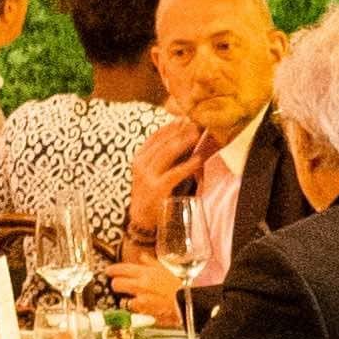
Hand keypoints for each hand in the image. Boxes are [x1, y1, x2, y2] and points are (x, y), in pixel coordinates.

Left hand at [106, 252, 183, 322]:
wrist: (186, 303)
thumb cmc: (177, 287)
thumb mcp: (165, 270)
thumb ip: (150, 263)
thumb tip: (141, 257)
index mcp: (146, 272)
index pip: (121, 268)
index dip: (112, 270)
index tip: (108, 271)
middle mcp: (141, 284)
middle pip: (116, 283)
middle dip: (115, 284)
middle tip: (117, 285)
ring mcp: (141, 298)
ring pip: (122, 298)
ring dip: (125, 299)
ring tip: (131, 298)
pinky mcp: (143, 310)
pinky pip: (132, 309)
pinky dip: (134, 309)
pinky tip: (139, 307)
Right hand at [125, 121, 205, 252]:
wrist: (142, 222)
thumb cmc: (153, 195)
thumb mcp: (153, 173)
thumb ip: (167, 159)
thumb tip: (189, 140)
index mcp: (139, 158)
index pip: (155, 136)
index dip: (171, 125)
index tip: (186, 117)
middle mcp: (141, 165)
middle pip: (162, 141)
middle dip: (180, 130)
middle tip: (196, 121)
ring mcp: (148, 177)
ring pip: (167, 153)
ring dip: (184, 141)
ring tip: (197, 132)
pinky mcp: (158, 189)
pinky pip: (175, 173)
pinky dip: (188, 165)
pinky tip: (199, 158)